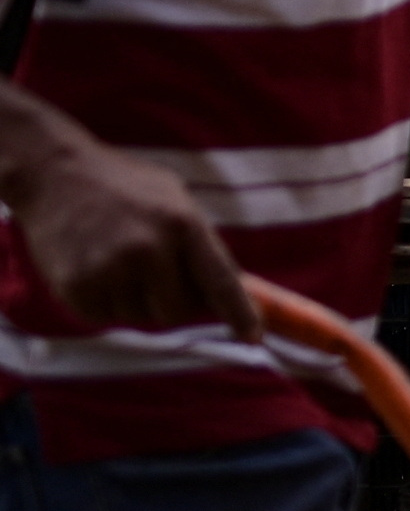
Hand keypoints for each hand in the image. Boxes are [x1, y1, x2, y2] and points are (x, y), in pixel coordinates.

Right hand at [5, 134, 255, 337]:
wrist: (54, 173)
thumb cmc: (124, 185)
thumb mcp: (174, 199)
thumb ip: (198, 244)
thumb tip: (220, 293)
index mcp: (182, 225)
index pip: (220, 281)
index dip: (239, 313)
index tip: (253, 337)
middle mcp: (148, 250)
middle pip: (176, 312)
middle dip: (172, 302)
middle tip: (155, 275)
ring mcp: (110, 270)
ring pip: (138, 317)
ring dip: (134, 300)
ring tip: (118, 260)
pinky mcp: (76, 286)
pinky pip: (103, 317)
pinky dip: (104, 302)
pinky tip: (95, 268)